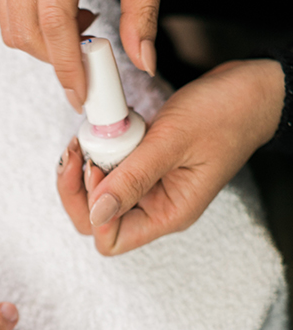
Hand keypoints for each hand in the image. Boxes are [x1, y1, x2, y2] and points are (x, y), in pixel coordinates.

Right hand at [0, 0, 164, 108]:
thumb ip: (143, 12)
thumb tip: (142, 63)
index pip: (53, 19)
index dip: (67, 65)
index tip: (82, 94)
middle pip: (26, 30)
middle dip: (57, 60)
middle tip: (92, 64)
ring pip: (12, 26)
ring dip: (45, 45)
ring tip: (84, 28)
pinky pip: (8, 9)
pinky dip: (34, 26)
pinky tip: (66, 13)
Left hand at [57, 59, 285, 253]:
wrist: (250, 89)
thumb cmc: (226, 113)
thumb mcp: (173, 141)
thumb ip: (133, 177)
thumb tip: (97, 212)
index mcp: (168, 213)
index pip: (112, 240)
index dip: (93, 210)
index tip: (93, 168)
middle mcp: (156, 206)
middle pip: (96, 220)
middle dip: (78, 188)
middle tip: (79, 149)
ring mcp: (149, 186)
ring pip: (98, 193)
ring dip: (86, 165)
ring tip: (92, 134)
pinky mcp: (144, 165)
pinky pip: (110, 168)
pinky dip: (100, 149)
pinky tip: (108, 127)